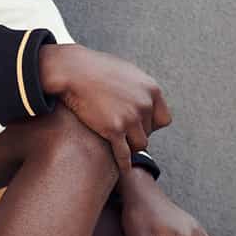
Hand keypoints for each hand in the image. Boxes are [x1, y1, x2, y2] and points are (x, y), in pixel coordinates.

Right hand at [39, 44, 171, 175]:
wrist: (72, 70)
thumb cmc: (95, 68)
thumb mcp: (126, 71)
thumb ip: (140, 88)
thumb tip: (146, 98)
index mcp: (151, 89)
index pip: (163, 119)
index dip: (150, 124)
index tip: (138, 124)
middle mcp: (144, 104)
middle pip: (148, 132)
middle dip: (135, 133)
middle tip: (120, 130)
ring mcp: (130, 118)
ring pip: (139, 145)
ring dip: (129, 145)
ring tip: (117, 143)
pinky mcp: (113, 129)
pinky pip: (124, 154)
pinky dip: (124, 163)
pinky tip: (122, 168)